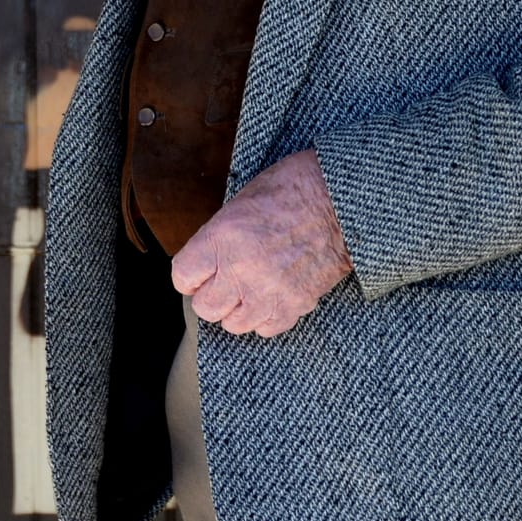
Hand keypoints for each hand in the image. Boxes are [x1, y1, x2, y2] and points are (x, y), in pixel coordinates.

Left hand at [170, 148, 352, 336]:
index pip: (183, 276)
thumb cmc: (289, 192)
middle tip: (221, 283)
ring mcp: (268, 292)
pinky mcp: (295, 306)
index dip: (189, 276)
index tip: (196, 274)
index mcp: (221, 237)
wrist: (338, 202)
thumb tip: (205, 265)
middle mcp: (240, 269)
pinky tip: (269, 297)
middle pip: (205, 308)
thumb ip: (217, 240)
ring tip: (247, 291)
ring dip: (236, 310)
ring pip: (233, 324)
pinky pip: (265, 328)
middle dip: (210, 295)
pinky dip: (264, 317)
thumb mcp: (238, 205)